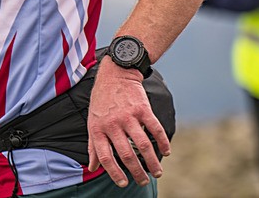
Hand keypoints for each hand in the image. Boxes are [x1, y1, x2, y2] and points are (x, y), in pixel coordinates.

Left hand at [86, 58, 170, 186]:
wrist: (114, 74)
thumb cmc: (102, 101)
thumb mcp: (92, 121)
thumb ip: (93, 145)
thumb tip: (92, 167)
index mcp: (98, 129)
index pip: (105, 157)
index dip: (114, 173)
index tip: (123, 183)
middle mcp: (112, 124)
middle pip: (126, 154)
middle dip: (137, 172)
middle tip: (143, 181)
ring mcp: (128, 116)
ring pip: (143, 145)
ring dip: (152, 162)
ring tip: (157, 172)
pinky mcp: (142, 108)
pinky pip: (155, 129)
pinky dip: (163, 142)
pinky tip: (166, 151)